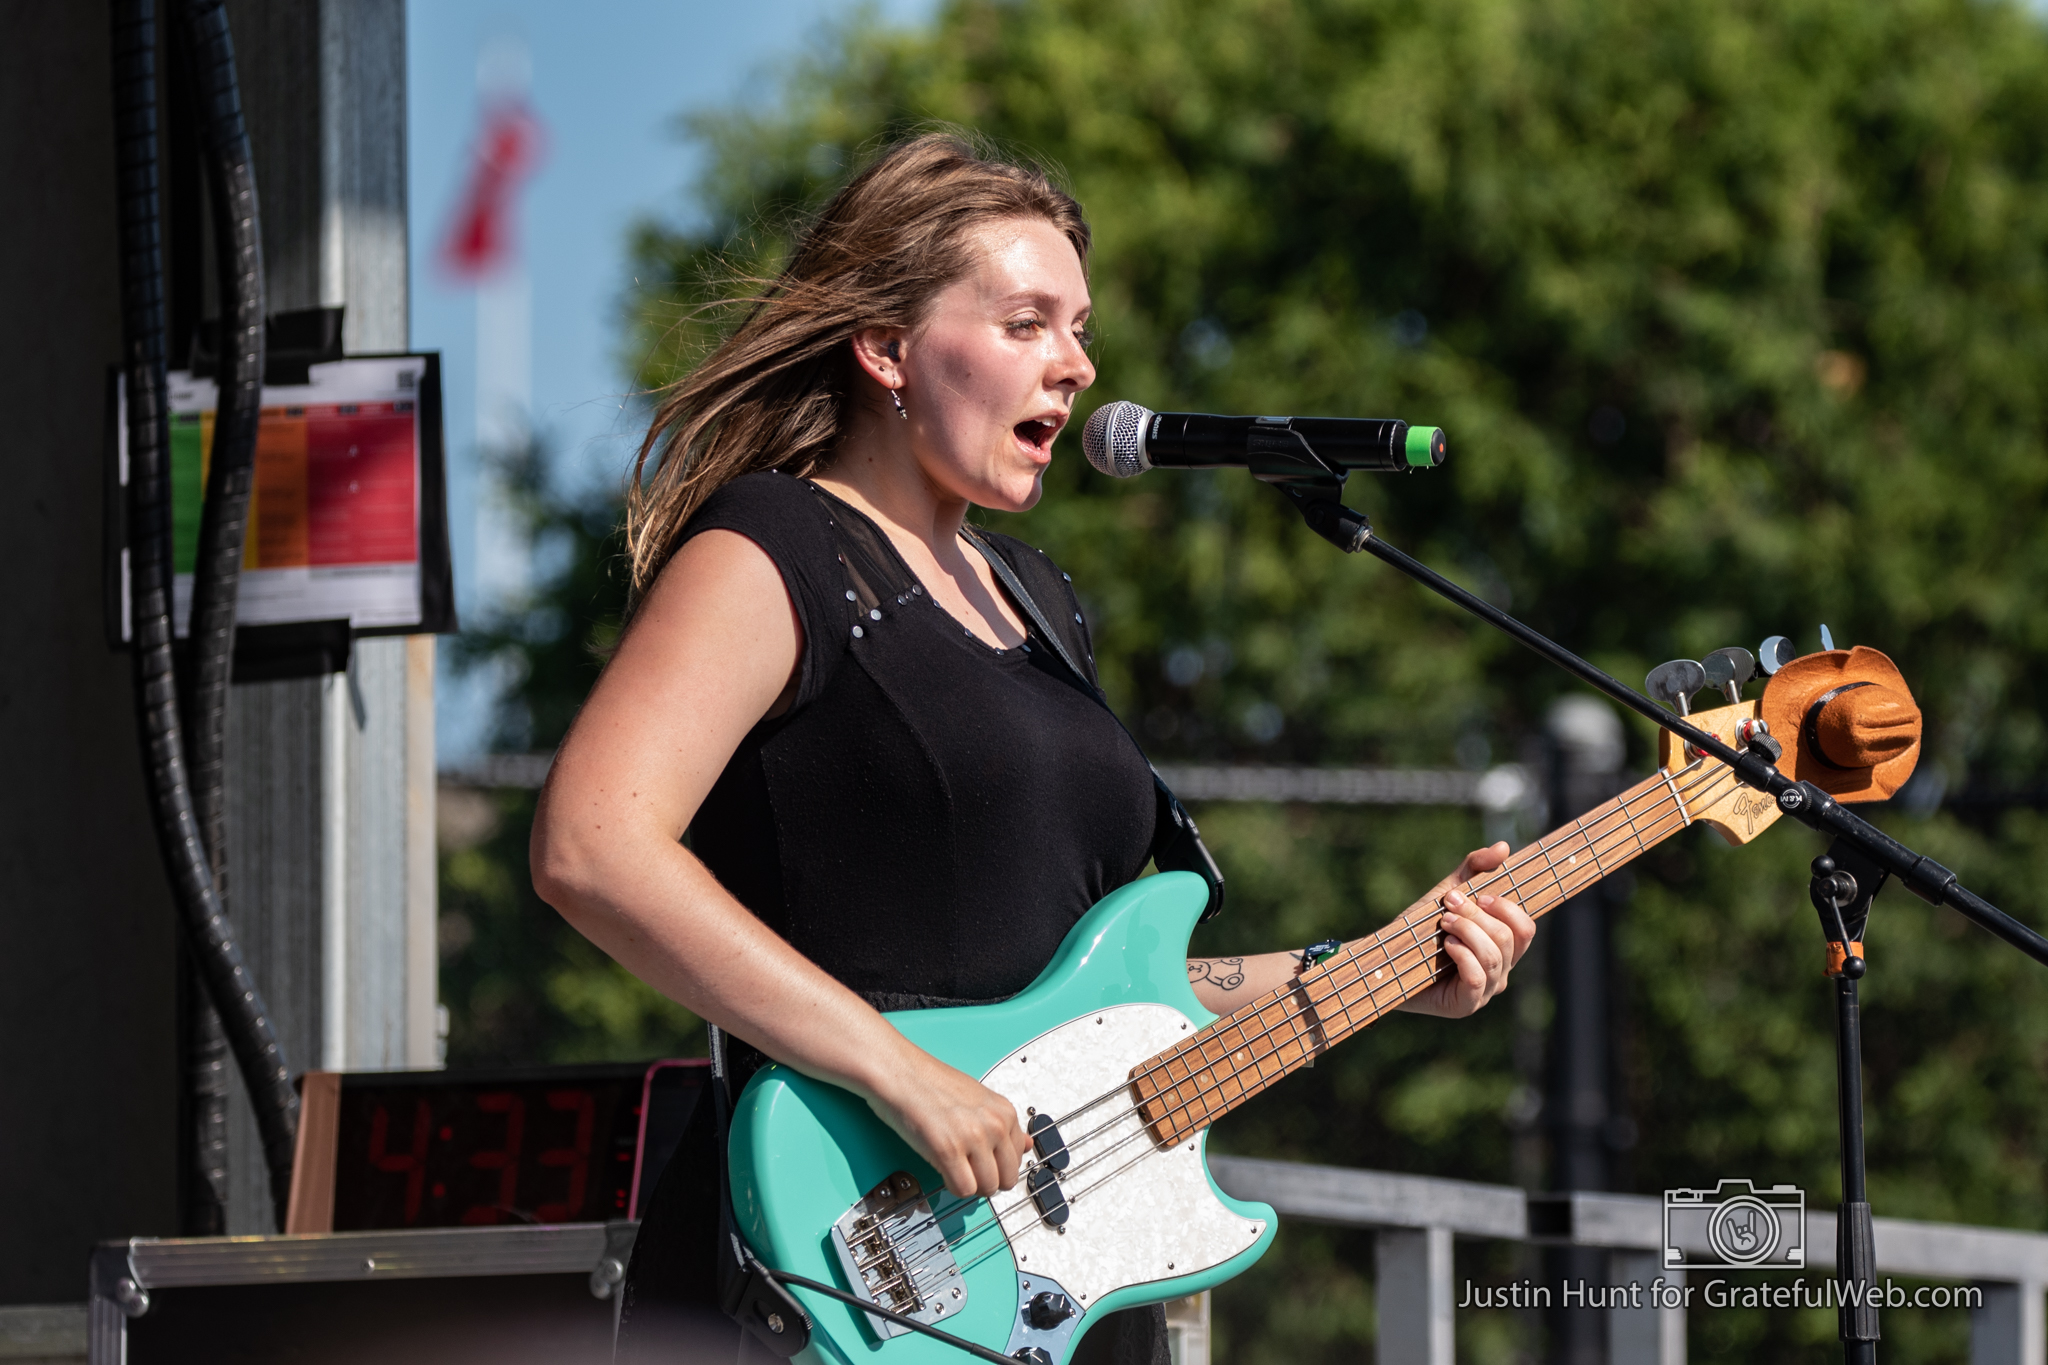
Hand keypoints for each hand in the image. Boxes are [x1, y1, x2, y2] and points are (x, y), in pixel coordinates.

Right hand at [864, 1046, 1030, 1199]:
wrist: (899, 1071)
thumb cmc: (930, 1082)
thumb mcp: (977, 1098)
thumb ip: (1003, 1125)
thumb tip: (1026, 1145)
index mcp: (1004, 1111)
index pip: (1018, 1158)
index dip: (998, 1165)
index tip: (983, 1163)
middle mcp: (994, 1124)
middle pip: (1006, 1179)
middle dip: (987, 1181)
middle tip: (967, 1170)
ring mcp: (972, 1137)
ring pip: (986, 1188)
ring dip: (969, 1186)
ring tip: (954, 1168)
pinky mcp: (948, 1150)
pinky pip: (963, 1189)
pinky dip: (953, 1187)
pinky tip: (943, 1170)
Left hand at [1400, 842, 1536, 1017]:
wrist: (1384, 960)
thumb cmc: (1419, 929)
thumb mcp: (1446, 892)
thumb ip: (1474, 869)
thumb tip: (1503, 847)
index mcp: (1502, 947)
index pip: (1526, 928)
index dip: (1507, 908)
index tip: (1479, 895)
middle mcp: (1500, 970)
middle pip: (1509, 938)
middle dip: (1477, 915)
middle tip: (1449, 904)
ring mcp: (1485, 991)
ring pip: (1494, 956)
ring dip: (1467, 931)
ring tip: (1443, 922)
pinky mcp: (1466, 1005)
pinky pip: (1478, 978)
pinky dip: (1463, 956)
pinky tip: (1446, 945)